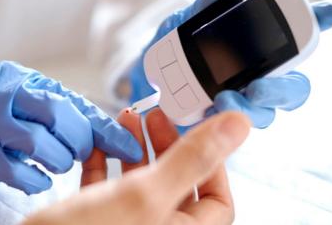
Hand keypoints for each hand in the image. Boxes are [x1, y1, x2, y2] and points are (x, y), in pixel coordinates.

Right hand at [0, 61, 141, 194]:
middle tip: (78, 152)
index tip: (130, 149)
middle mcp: (4, 91)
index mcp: (24, 78)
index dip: (105, 128)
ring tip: (59, 163)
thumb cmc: (1, 123)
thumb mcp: (34, 109)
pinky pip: (16, 171)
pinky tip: (39, 179)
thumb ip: (73, 116)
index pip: (74, 101)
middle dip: (78, 140)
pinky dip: (36, 180)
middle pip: (56, 112)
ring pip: (37, 141)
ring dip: (58, 160)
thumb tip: (120, 136)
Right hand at [23, 108, 250, 224]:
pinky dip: (104, 160)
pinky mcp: (95, 218)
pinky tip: (99, 140)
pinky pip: (107, 185)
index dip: (212, 162)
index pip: (218, 199)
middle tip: (157, 117)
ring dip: (134, 147)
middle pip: (176, 183)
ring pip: (140, 181)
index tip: (197, 130)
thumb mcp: (147, 194)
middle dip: (167, 144)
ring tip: (127, 119)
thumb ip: (192, 159)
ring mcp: (124, 224)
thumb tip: (236, 126)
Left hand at [130, 0, 331, 128]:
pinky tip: (207, 112)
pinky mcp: (220, 122)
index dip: (317, 25)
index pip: (296, 40)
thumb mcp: (188, 24)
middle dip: (280, 90)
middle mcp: (258, 78)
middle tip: (259, 87)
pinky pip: (228, 128)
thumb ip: (205, 8)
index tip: (327, 12)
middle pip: (290, 89)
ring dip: (249, 110)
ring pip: (262, 114)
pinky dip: (220, 121)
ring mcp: (241, 102)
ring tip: (224, 100)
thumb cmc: (177, 47)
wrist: (150, 74)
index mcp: (259, 51)